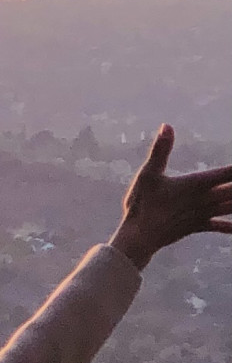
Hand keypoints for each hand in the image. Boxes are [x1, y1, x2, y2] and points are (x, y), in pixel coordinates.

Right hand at [108, 125, 231, 270]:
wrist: (139, 237)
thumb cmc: (142, 203)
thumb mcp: (148, 174)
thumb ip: (160, 150)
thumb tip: (167, 126)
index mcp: (196, 184)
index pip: (228, 173)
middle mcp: (204, 199)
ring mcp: (202, 214)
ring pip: (231, 207)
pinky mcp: (196, 226)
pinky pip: (219, 226)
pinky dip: (230, 226)